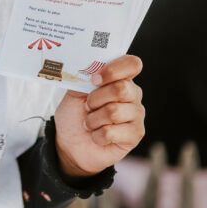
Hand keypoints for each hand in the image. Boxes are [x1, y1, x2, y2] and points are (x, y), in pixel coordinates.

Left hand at [53, 55, 144, 177]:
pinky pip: (112, 132)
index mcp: (120, 78)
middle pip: (121, 89)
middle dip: (96, 98)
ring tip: (90, 123)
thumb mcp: (73, 92)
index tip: (95, 79)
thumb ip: (84, 78)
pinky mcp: (135, 135)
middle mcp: (132, 95)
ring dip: (93, 119)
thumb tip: (90, 71)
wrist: (70, 142)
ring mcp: (136, 115)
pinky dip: (97, 135)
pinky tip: (97, 136)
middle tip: (87, 106)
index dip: (114, 70)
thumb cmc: (75, 114)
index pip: (132, 64)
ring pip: (114, 111)